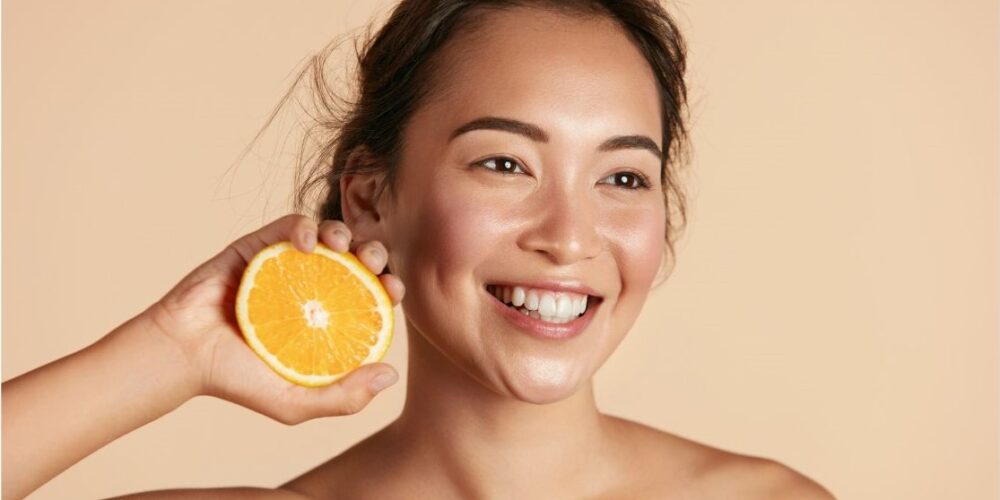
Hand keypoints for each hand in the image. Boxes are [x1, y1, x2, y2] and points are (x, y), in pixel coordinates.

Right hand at [144, 214, 404, 423]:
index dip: (389, 287)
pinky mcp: (258, 246)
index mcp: (328, 319)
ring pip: (329, 235)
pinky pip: (289, 225)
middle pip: (357, 260)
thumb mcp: (295, 402)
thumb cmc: (237, 382)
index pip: (371, 296)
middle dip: (374, 254)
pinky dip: (304, 226)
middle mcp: (312, 289)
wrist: (183, 356)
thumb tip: (391, 375)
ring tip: (343, 246)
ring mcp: (286, 265)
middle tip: (374, 264)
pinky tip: (308, 242)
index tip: (394, 291)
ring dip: (344, 233)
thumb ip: (343, 398)